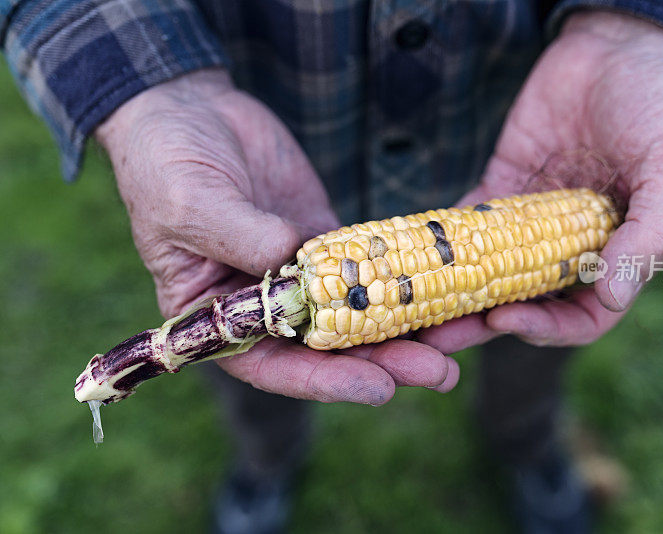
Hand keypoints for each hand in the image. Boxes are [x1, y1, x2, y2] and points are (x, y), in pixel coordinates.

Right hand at [97, 69, 457, 404]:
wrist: (189, 111)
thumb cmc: (165, 163)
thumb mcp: (190, 203)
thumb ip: (239, 237)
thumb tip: (293, 263)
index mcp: (217, 316)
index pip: (272, 365)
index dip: (325, 382)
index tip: (378, 387)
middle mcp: (263, 305)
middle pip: (329, 348)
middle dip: (385, 361)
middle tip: (439, 371)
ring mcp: (301, 273)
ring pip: (359, 312)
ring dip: (409, 327)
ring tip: (463, 337)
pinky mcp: (328, 238)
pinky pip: (371, 263)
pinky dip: (406, 275)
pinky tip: (448, 281)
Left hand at [418, 11, 662, 351]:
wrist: (619, 45)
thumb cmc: (662, 106)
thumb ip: (651, 234)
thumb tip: (611, 296)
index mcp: (619, 255)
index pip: (582, 316)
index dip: (545, 330)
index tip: (503, 319)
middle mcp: (572, 248)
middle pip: (525, 304)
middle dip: (481, 325)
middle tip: (433, 342)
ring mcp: (533, 221)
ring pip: (490, 273)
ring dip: (453, 296)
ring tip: (410, 315)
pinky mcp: (501, 189)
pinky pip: (468, 225)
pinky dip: (441, 243)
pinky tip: (408, 256)